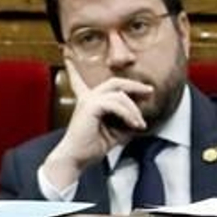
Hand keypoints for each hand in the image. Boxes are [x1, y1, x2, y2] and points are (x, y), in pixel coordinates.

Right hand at [41, 63, 152, 187]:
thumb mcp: (115, 132)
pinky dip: (128, 113)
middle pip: (115, 82)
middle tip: (149, 91)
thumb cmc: (92, 147)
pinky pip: (116, 104)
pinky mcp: (91, 106)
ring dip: (134, 109)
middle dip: (134, 86)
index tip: (67, 57)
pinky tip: (134, 124)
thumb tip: (141, 118)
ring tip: (140, 123)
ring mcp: (88, 100)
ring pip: (120, 95)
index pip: (82, 82)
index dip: (74, 69)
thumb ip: (126, 121)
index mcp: (89, 102)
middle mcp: (88, 97)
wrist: (76, 159)